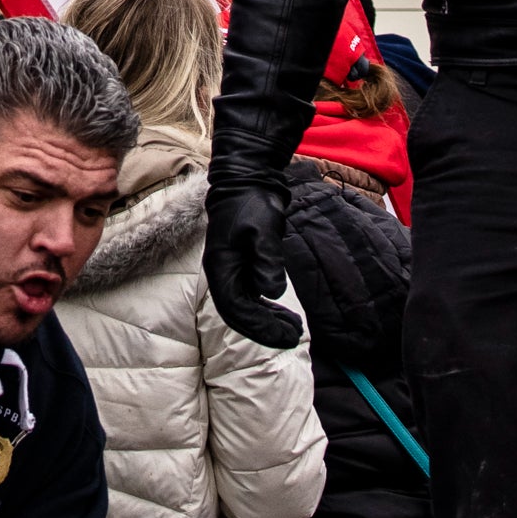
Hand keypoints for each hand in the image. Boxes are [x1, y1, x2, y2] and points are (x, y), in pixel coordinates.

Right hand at [201, 174, 302, 349]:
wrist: (247, 180)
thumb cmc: (251, 202)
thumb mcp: (262, 229)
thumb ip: (267, 260)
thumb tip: (272, 292)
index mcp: (221, 268)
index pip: (236, 309)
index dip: (260, 326)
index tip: (286, 334)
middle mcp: (223, 274)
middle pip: (240, 314)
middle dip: (265, 330)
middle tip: (294, 337)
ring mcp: (233, 271)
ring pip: (247, 308)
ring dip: (268, 322)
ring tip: (295, 330)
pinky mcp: (244, 266)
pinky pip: (253, 297)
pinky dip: (269, 309)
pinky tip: (285, 315)